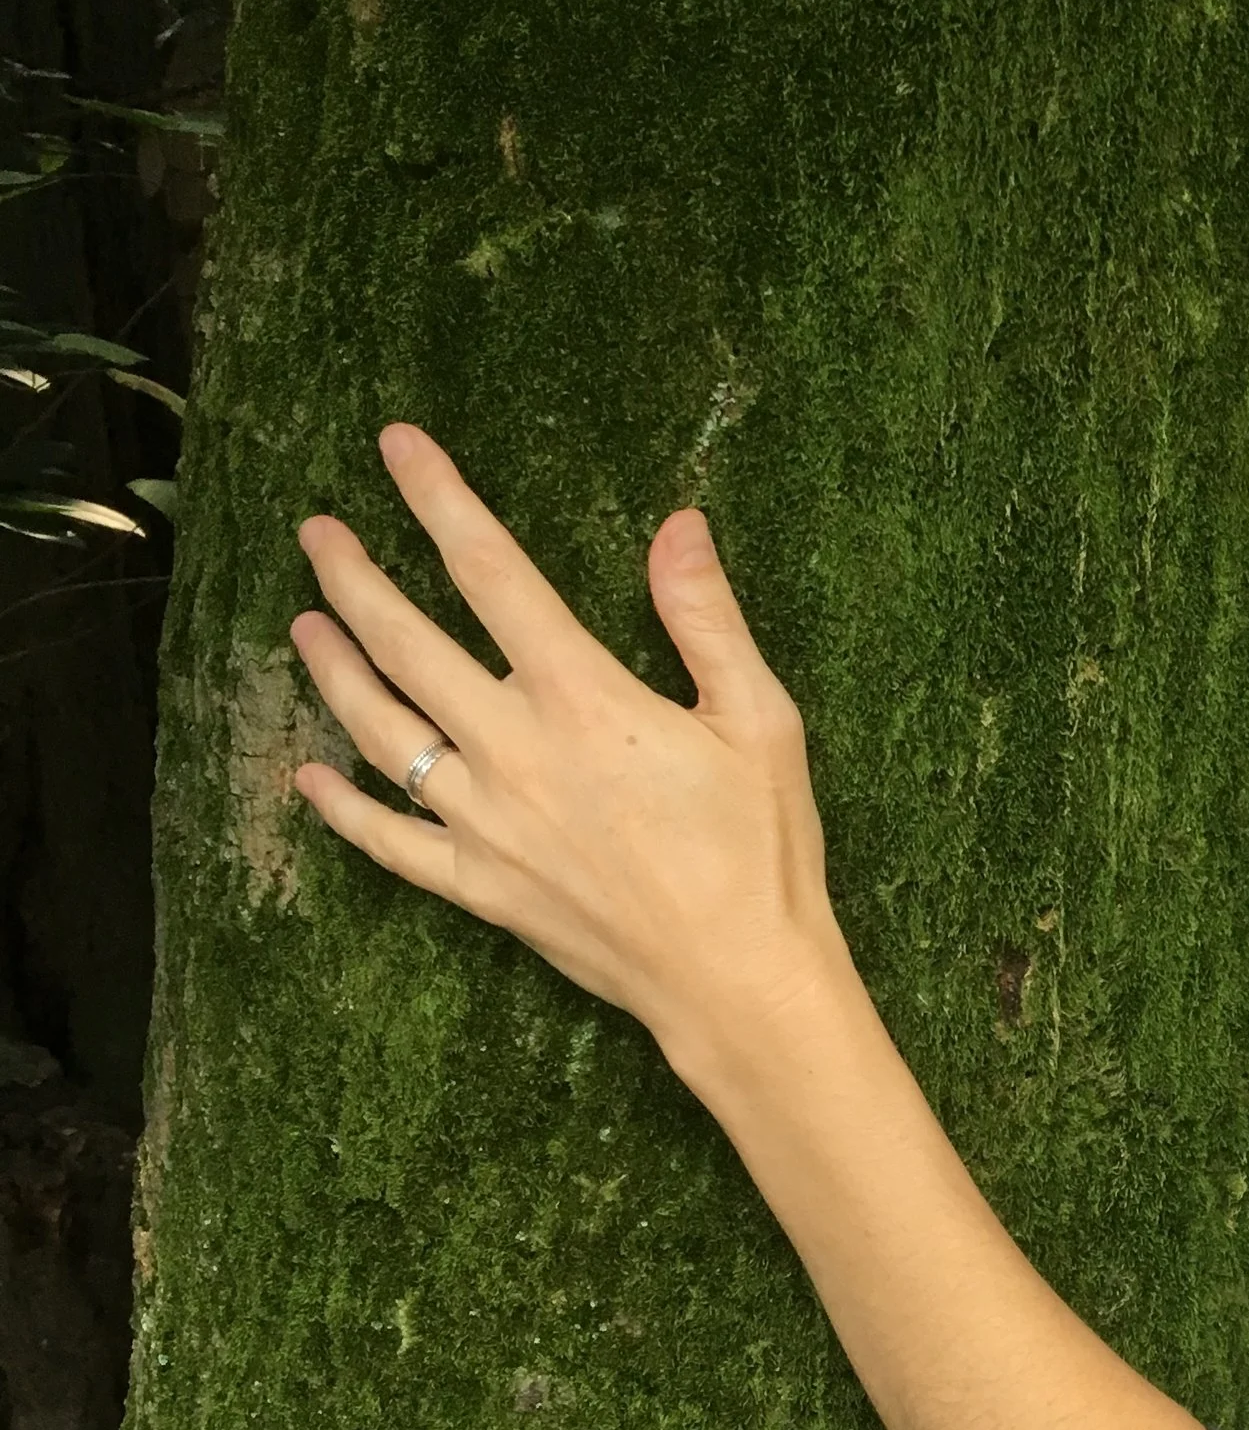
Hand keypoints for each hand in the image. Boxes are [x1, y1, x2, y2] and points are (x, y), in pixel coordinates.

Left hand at [294, 429, 1212, 1429]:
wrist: (738, 983)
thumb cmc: (764, 850)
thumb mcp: (760, 720)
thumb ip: (706, 618)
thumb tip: (675, 523)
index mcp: (582, 696)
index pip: (492, 572)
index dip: (439, 500)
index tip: (397, 446)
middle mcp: (513, 750)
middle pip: (406, 644)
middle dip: (355, 576)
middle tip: (318, 528)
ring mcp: (485, 823)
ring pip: (379, 732)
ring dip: (333, 672)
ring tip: (303, 624)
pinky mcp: (481, 888)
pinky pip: (390, 842)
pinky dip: (344, 807)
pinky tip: (309, 778)